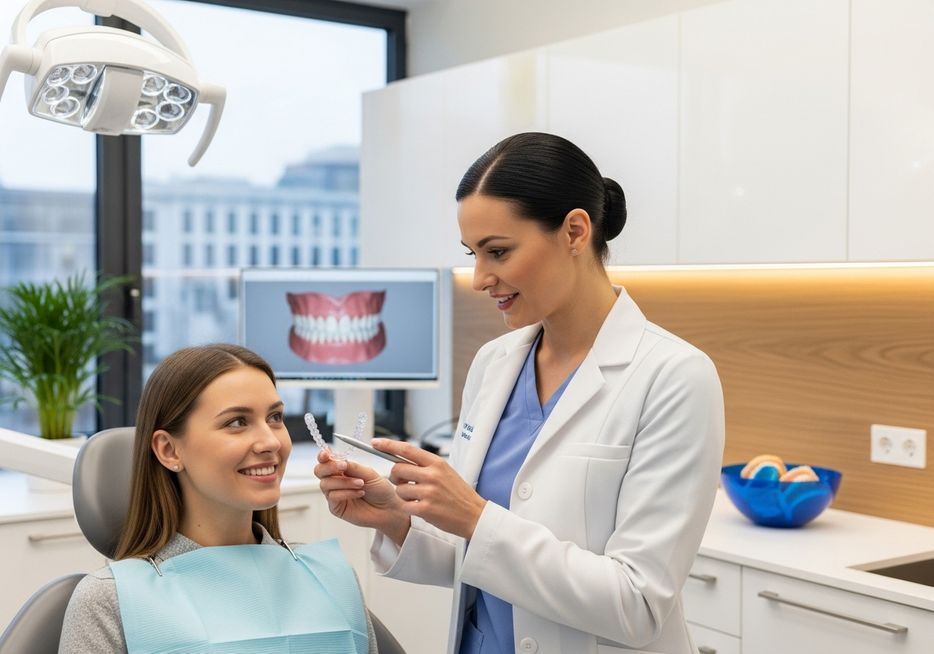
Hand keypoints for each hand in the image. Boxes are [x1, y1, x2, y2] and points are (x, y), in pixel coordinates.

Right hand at [314, 449, 409, 545]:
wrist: (388, 508)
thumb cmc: (380, 490)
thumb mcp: (369, 473)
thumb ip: (352, 467)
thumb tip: (337, 460)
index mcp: (342, 469)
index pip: (326, 460)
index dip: (323, 456)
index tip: (327, 454)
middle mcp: (336, 480)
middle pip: (319, 471)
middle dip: (329, 467)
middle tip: (344, 466)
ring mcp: (334, 494)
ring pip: (325, 484)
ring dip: (343, 482)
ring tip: (360, 483)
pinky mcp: (336, 507)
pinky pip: (332, 497)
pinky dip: (346, 493)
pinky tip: (359, 493)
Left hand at [372, 439, 486, 539]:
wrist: (474, 515)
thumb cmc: (458, 494)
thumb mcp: (446, 472)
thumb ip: (425, 466)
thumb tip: (400, 460)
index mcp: (437, 463)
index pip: (407, 449)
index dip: (388, 445)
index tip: (375, 442)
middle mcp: (432, 475)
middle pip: (397, 469)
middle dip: (395, 477)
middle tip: (403, 483)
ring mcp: (429, 492)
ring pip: (399, 489)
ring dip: (403, 495)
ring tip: (418, 499)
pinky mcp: (426, 509)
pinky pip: (405, 505)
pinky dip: (409, 508)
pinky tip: (421, 508)